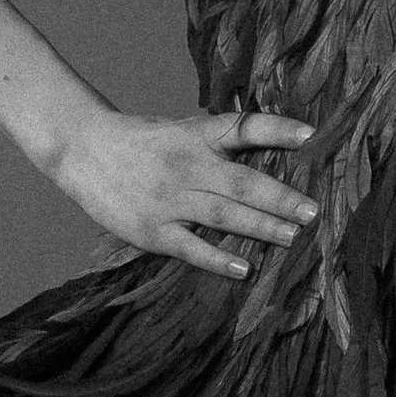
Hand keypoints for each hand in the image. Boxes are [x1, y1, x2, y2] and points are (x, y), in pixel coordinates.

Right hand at [50, 104, 318, 281]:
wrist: (82, 148)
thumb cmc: (142, 142)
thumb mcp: (182, 130)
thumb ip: (220, 143)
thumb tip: (274, 151)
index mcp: (198, 135)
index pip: (244, 127)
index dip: (279, 129)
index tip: (311, 134)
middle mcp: (188, 165)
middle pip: (242, 182)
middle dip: (281, 197)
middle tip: (313, 212)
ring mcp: (170, 199)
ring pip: (223, 214)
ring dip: (261, 226)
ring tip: (293, 238)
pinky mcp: (152, 229)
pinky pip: (191, 247)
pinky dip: (218, 258)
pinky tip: (245, 269)